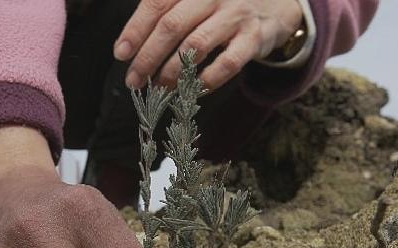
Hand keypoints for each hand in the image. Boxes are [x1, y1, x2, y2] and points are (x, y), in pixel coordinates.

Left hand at [114, 0, 302, 89]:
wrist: (277, 2)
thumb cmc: (222, 4)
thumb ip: (166, 12)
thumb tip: (129, 45)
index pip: (157, 4)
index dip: (135, 30)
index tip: (120, 54)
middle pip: (171, 26)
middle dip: (148, 57)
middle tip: (134, 80)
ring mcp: (235, 15)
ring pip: (195, 46)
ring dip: (172, 72)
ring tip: (160, 87)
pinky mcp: (254, 38)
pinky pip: (227, 63)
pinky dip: (207, 80)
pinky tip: (193, 90)